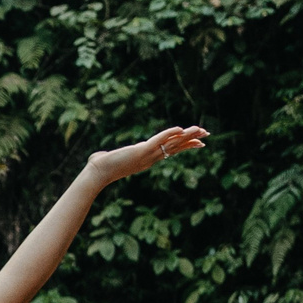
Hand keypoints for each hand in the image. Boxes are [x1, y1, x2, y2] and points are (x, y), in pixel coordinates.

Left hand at [85, 126, 207, 185]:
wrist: (96, 174)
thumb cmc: (98, 168)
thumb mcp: (106, 159)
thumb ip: (107, 156)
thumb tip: (98, 156)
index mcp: (146, 159)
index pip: (169, 151)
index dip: (184, 146)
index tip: (197, 144)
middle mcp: (150, 158)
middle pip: (176, 147)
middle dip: (192, 141)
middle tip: (206, 135)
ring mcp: (147, 155)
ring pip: (172, 144)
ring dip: (188, 137)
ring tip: (202, 131)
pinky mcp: (141, 151)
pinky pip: (159, 141)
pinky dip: (169, 134)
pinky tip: (180, 129)